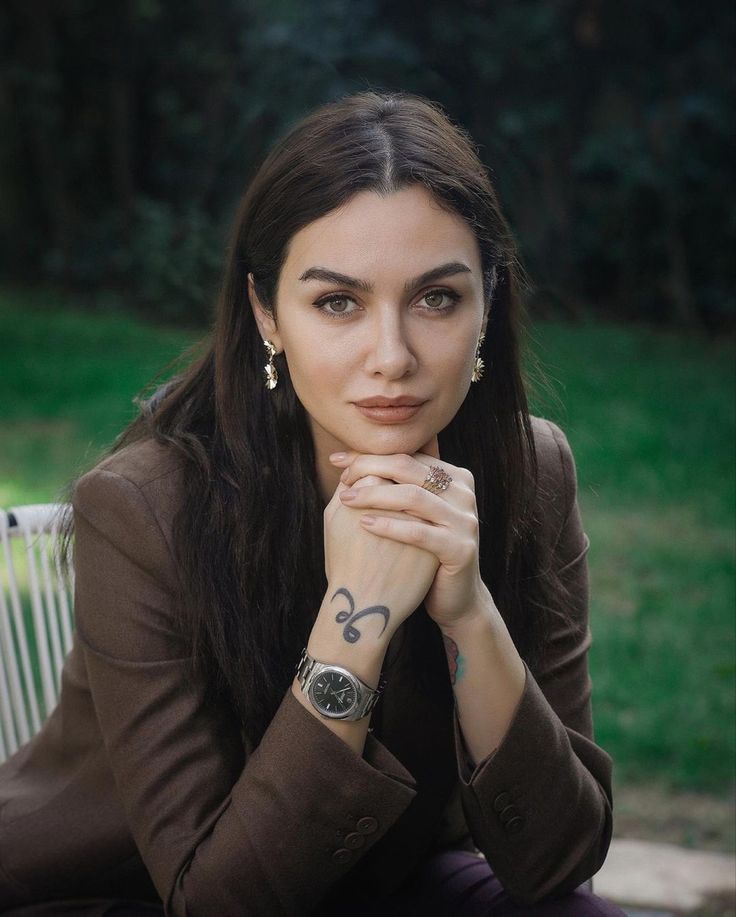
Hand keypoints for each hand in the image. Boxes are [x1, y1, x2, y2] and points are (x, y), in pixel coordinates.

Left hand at [331, 437, 487, 630]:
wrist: (455, 597)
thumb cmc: (424, 551)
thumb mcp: (414, 512)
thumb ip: (398, 483)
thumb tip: (356, 455)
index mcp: (455, 477)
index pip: (406, 455)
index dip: (369, 455)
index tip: (338, 459)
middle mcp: (463, 493)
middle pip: (408, 468)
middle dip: (368, 467)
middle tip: (341, 476)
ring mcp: (465, 521)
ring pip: (413, 497)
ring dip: (374, 495)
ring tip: (346, 500)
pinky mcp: (461, 549)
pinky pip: (419, 533)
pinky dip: (389, 526)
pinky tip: (364, 524)